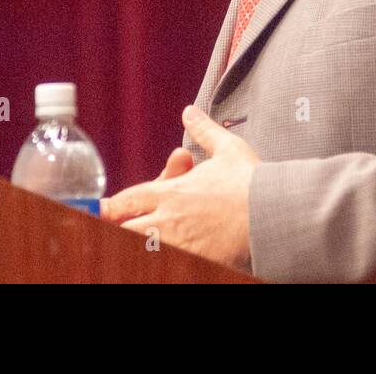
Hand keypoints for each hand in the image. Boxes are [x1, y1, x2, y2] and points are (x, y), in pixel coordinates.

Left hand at [99, 105, 260, 271]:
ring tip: (132, 246)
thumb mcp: (228, 149)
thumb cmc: (252, 182)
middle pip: (124, 231)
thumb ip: (204, 130)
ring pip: (140, 249)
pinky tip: (166, 258)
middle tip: (116, 230)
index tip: (101, 210)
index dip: (109, 208)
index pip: (126, 201)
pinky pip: (167, 263)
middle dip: (117, 230)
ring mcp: (180, 244)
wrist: (273, 213)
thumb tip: (189, 111)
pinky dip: (160, 260)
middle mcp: (169, 220)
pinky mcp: (196, 261)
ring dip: (137, 245)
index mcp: (172, 193)